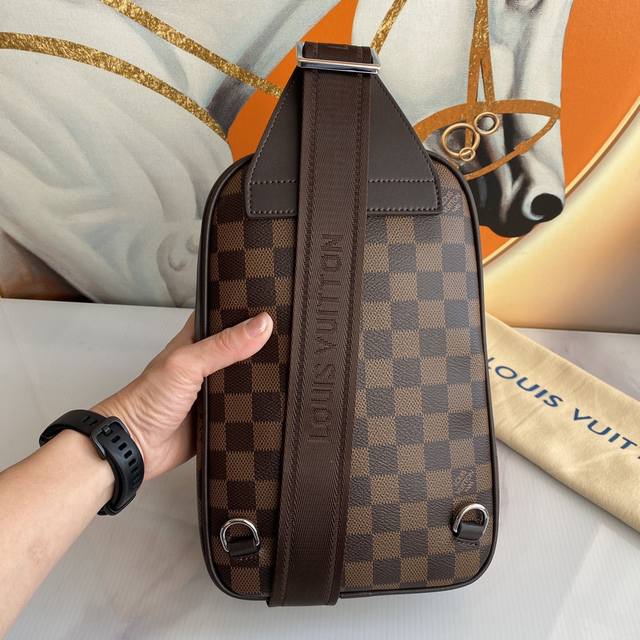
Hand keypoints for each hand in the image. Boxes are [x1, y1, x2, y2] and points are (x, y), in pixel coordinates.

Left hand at [93, 312, 272, 479]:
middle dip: (262, 347)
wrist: (135, 447)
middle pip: (243, 349)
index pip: (226, 317)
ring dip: (262, 378)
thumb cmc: (146, 400)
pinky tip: (277, 402)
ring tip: (291, 367)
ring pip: (248, 380)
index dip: (248, 311)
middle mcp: (207, 364)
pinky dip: (258, 407)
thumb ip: (224, 345)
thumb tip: (261, 324)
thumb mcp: (187, 363)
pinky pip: (246, 409)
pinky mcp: (221, 417)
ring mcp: (215, 391)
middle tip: (290, 339)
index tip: (277, 305)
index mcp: (197, 341)